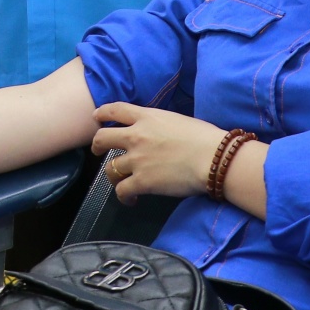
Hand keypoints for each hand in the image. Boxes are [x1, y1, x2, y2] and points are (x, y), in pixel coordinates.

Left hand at [91, 103, 227, 203]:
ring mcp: (136, 159)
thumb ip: (160, 124)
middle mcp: (136, 136)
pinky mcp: (141, 181)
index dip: (102, 113)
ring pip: (110, 168)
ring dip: (114, 175)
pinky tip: (131, 199)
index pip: (116, 109)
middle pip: (103, 138)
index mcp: (147, 117)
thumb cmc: (205, 138)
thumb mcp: (177, 120)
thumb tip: (157, 133)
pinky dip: (124, 196)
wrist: (213, 158)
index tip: (97, 117)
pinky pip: (122, 190)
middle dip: (97, 145)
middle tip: (98, 151)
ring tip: (120, 182)